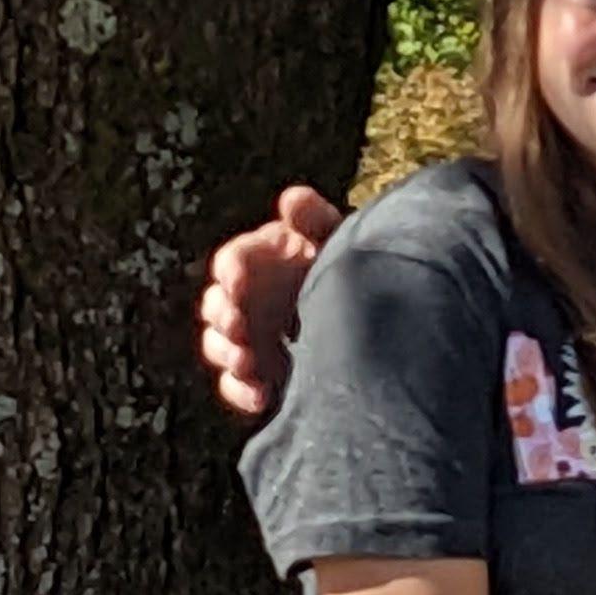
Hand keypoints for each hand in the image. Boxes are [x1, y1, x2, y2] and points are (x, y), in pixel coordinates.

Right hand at [198, 184, 341, 418]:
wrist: (379, 317)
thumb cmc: (353, 265)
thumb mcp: (339, 239)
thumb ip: (316, 220)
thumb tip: (290, 198)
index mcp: (263, 258)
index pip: (232, 261)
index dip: (231, 271)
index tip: (240, 283)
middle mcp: (250, 296)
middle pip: (216, 304)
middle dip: (222, 315)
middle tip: (239, 325)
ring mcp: (252, 336)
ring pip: (219, 345)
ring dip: (228, 353)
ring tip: (248, 361)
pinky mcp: (261, 372)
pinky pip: (236, 384)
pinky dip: (242, 391)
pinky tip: (261, 395)